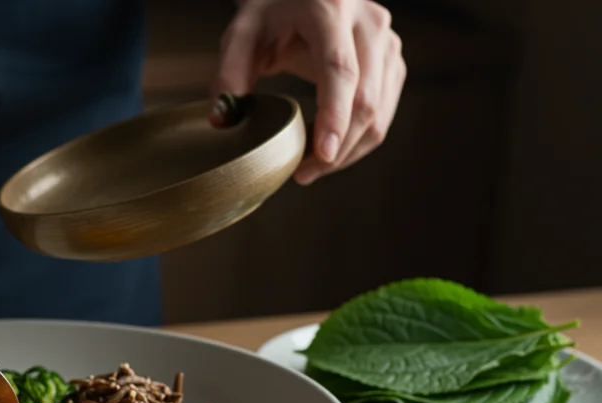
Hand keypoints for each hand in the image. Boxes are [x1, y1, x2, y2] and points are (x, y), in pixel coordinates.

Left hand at [209, 0, 405, 184]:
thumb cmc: (269, 14)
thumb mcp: (241, 34)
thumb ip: (228, 74)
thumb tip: (221, 120)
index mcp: (331, 10)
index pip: (340, 70)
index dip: (334, 116)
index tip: (322, 155)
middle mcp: (370, 23)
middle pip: (366, 98)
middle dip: (338, 147)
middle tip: (302, 174)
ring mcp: (388, 42)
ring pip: (380, 112)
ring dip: (348, 150)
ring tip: (309, 167)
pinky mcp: (392, 61)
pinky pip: (384, 112)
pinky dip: (357, 139)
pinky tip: (326, 149)